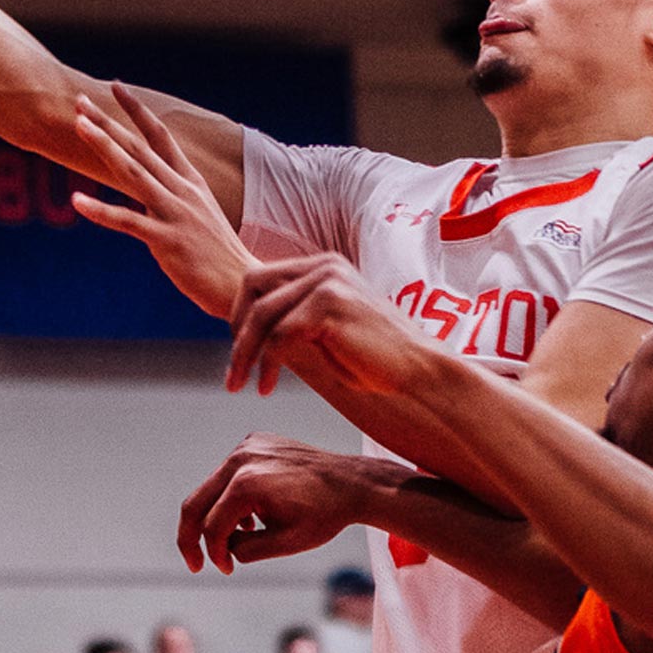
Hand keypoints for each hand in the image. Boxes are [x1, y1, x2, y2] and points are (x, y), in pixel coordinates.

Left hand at [70, 83, 254, 315]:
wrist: (243, 285)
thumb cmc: (217, 255)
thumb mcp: (198, 216)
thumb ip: (173, 198)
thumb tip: (149, 187)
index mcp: (190, 182)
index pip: (161, 136)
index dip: (137, 111)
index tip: (116, 87)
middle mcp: (182, 190)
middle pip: (139, 148)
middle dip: (108, 122)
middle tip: (79, 100)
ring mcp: (175, 213)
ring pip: (133, 172)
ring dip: (104, 146)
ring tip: (78, 125)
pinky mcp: (167, 240)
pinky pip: (128, 222)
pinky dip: (101, 211)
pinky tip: (77, 201)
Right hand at [177, 433, 395, 574]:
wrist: (353, 483)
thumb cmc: (325, 515)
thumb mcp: (285, 543)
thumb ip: (244, 550)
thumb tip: (221, 548)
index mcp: (247, 483)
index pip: (212, 526)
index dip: (214, 554)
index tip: (227, 569)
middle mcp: (241, 458)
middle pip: (196, 503)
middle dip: (191, 538)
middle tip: (195, 564)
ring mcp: (247, 446)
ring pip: (212, 489)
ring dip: (217, 517)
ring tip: (244, 537)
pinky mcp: (255, 442)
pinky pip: (230, 474)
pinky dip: (232, 497)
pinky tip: (254, 517)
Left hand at [226, 253, 432, 397]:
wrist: (418, 370)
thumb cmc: (375, 358)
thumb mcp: (328, 329)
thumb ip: (297, 318)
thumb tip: (253, 331)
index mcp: (324, 266)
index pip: (260, 278)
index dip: (240, 315)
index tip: (239, 352)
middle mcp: (324, 266)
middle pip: (252, 287)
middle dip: (236, 331)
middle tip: (234, 371)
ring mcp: (327, 282)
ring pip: (262, 314)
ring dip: (245, 354)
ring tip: (242, 384)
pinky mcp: (329, 305)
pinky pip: (279, 335)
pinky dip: (267, 364)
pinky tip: (269, 386)